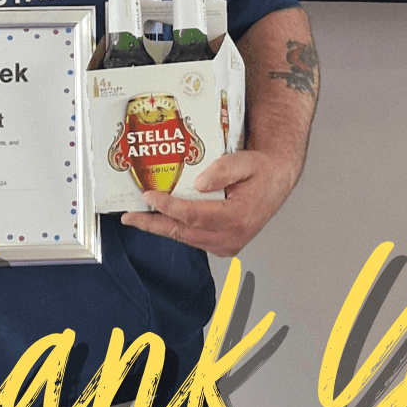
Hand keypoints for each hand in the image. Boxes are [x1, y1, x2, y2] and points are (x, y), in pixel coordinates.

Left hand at [119, 148, 297, 257]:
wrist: (276, 181)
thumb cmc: (262, 171)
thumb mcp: (246, 161)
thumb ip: (224, 170)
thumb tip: (199, 182)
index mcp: (237, 217)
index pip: (193, 215)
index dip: (168, 206)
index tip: (148, 196)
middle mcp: (232, 236)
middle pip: (183, 232)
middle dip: (153, 224)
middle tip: (129, 217)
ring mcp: (228, 244)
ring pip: (186, 238)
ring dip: (161, 227)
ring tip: (138, 217)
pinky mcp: (223, 245)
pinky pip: (193, 239)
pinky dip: (175, 229)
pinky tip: (160, 219)